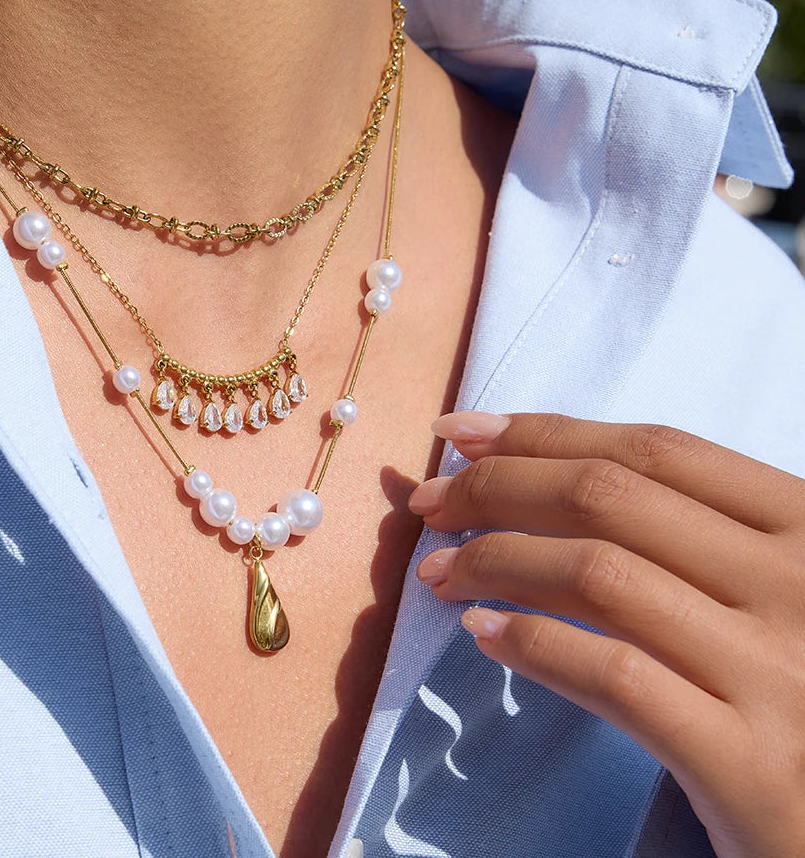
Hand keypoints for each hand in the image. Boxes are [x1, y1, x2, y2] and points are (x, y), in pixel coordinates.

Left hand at [407, 411, 804, 857]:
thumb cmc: (800, 687)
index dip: (543, 433)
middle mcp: (802, 585)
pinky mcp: (755, 766)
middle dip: (496, 487)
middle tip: (430, 505)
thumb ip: (691, 535)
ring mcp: (783, 674)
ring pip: (598, 574)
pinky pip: (615, 676)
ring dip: (495, 561)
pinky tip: (484, 634)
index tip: (459, 434)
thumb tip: (530, 470)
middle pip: (609, 498)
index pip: (653, 451)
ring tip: (441, 573)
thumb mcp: (774, 590)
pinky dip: (533, 645)